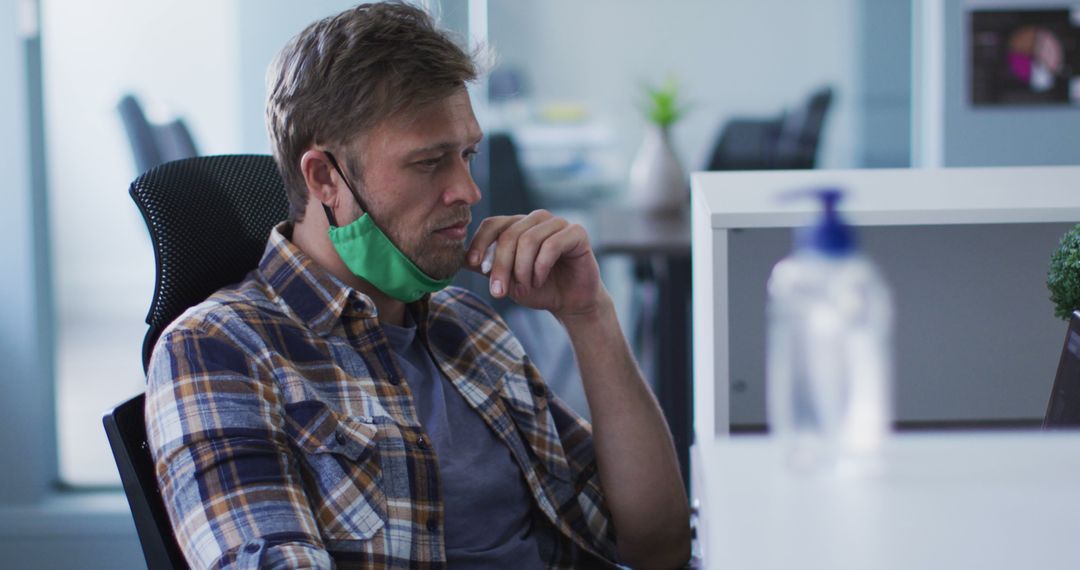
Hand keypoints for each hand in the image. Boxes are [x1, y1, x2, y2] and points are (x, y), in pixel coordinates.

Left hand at [466, 210, 604, 318]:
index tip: (474, 266)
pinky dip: (541, 267)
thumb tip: (459, 259)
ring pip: (528, 240)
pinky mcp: (576, 233)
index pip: (492, 224)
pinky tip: (540, 280)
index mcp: (518, 225)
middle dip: (500, 266)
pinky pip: (551, 245)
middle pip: (508, 235)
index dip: (480, 243)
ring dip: (522, 270)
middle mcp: (537, 219)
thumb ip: (485, 267)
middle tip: (499, 292)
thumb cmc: (538, 288)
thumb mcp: (506, 279)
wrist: (570, 302)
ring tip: (526, 287)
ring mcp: (558, 223)